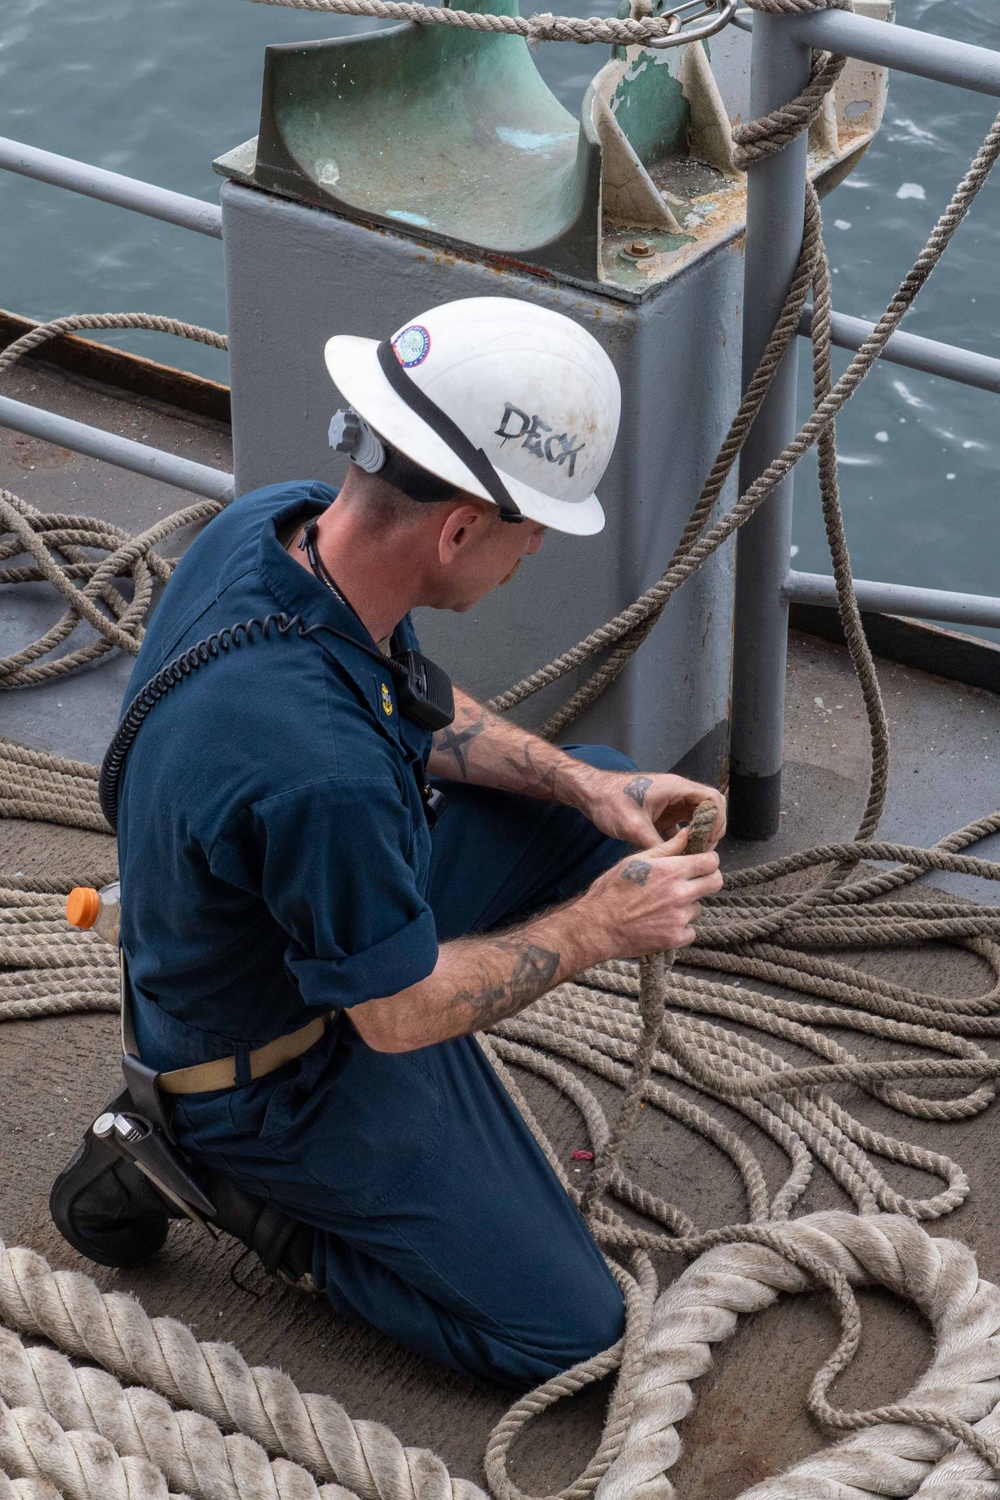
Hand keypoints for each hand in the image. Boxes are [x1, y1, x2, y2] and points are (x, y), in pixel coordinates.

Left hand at [580, 769, 726, 850]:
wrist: (590, 794)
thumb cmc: (610, 802)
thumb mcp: (634, 826)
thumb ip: (657, 845)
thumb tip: (675, 864)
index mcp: (675, 788)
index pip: (712, 798)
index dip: (717, 819)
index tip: (707, 840)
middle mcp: (677, 793)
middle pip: (708, 809)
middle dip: (710, 830)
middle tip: (701, 851)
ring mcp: (670, 804)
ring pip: (696, 819)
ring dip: (697, 836)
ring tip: (691, 856)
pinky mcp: (661, 814)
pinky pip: (680, 827)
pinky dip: (682, 840)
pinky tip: (676, 856)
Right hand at [580, 829, 723, 957]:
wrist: (597, 926)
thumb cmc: (612, 890)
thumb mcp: (636, 861)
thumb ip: (667, 848)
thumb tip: (688, 833)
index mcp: (671, 871)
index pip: (710, 862)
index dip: (707, 860)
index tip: (700, 863)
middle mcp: (680, 894)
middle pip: (715, 883)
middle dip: (707, 879)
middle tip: (691, 882)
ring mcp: (679, 918)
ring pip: (698, 907)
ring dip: (687, 906)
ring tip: (663, 906)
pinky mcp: (675, 938)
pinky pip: (690, 930)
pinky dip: (680, 928)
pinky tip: (661, 923)